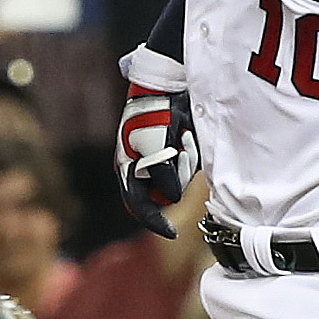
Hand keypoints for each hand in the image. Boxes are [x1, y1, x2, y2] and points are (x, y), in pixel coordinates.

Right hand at [115, 82, 200, 236]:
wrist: (166, 85)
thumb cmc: (154, 116)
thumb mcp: (156, 148)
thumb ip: (161, 175)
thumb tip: (172, 198)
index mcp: (129, 170)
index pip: (139, 205)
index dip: (154, 222)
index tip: (173, 232)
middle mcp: (142, 169)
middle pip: (165, 192)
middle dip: (178, 175)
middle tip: (182, 148)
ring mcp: (159, 160)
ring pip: (178, 179)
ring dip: (185, 160)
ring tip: (183, 134)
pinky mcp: (174, 152)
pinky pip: (186, 165)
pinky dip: (190, 154)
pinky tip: (187, 134)